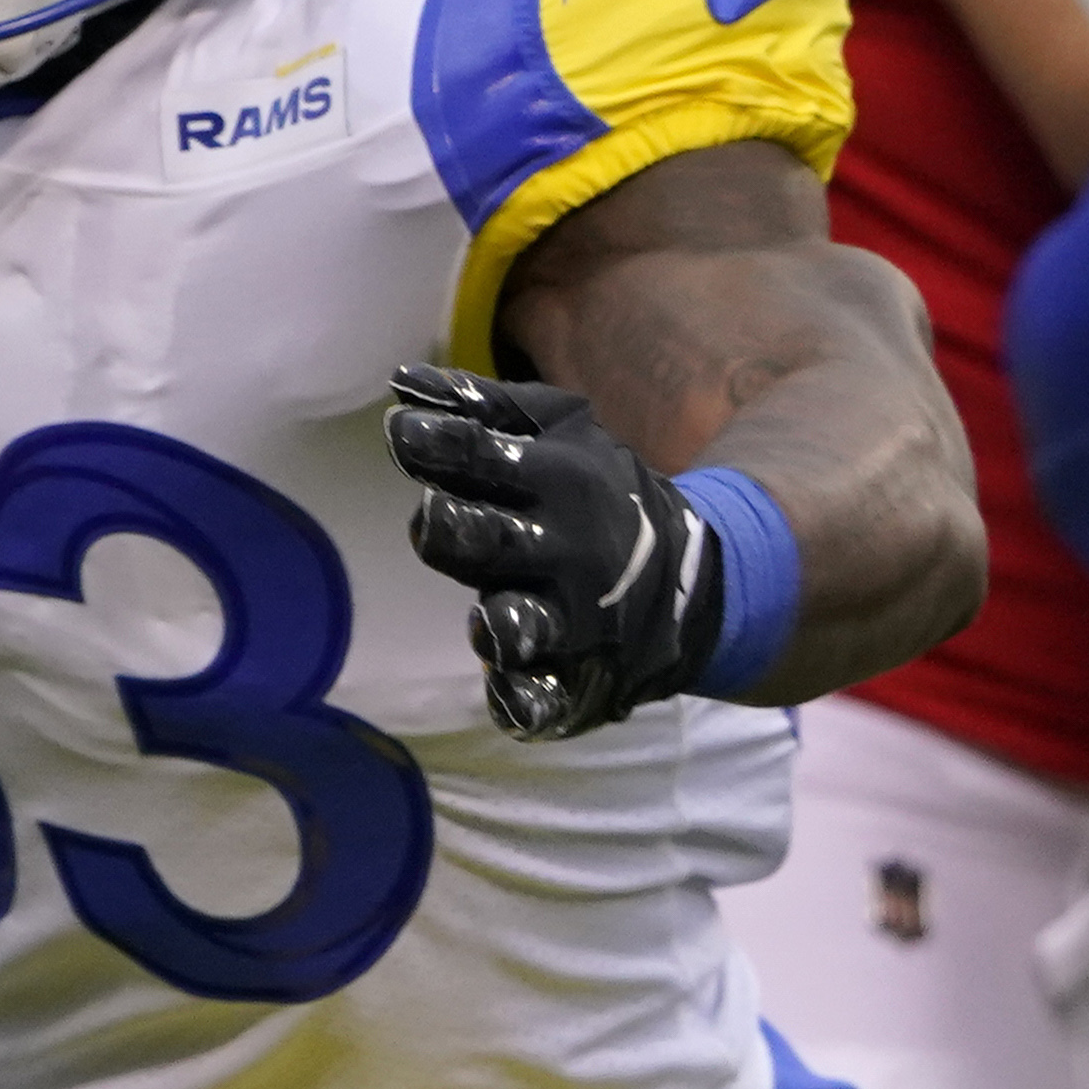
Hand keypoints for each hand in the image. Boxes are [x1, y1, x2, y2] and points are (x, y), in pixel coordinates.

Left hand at [386, 364, 721, 738]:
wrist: (688, 574)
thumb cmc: (590, 487)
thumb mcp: (557, 430)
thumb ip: (481, 407)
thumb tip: (401, 381)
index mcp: (553, 480)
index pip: (483, 457)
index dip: (440, 444)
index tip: (400, 432)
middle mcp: (559, 550)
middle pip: (491, 542)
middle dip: (458, 528)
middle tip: (430, 516)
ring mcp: (568, 618)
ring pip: (527, 624)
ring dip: (505, 624)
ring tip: (490, 624)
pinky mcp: (571, 676)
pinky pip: (546, 695)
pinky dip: (530, 703)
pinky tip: (511, 707)